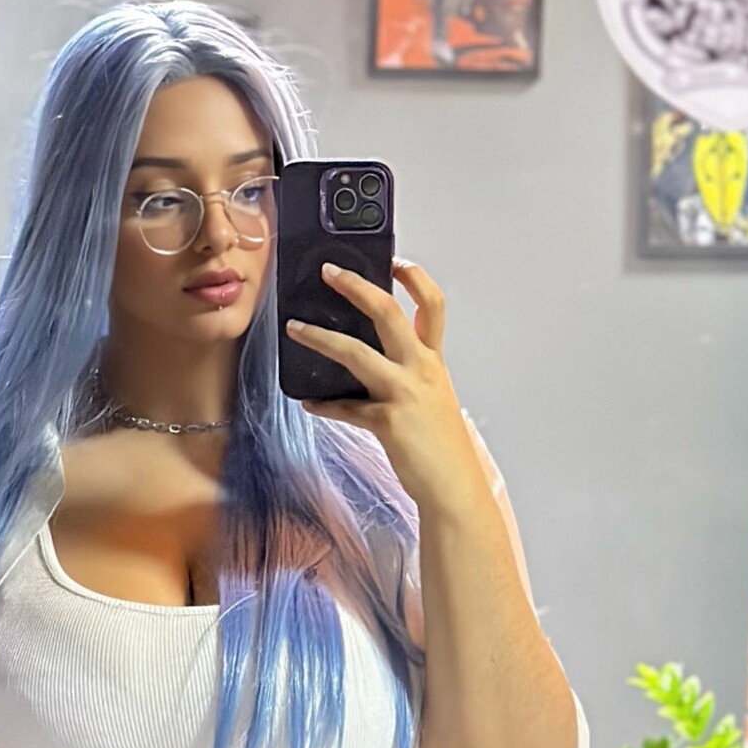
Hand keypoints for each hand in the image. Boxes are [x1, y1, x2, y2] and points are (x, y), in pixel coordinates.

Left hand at [285, 258, 484, 513]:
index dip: (414, 278)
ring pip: (356, 353)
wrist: (453, 486)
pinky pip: (346, 408)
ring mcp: (404, 394)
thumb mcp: (434, 399)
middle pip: (389, 312)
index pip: (431, 304)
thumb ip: (410, 375)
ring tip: (294, 328)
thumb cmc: (441, 446)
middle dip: (357, 287)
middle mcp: (421, 369)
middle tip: (329, 272)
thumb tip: (374, 362)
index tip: (394, 261)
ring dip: (320, 338)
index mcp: (433, 362)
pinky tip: (308, 403)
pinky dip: (324, 405)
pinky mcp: (387, 422)